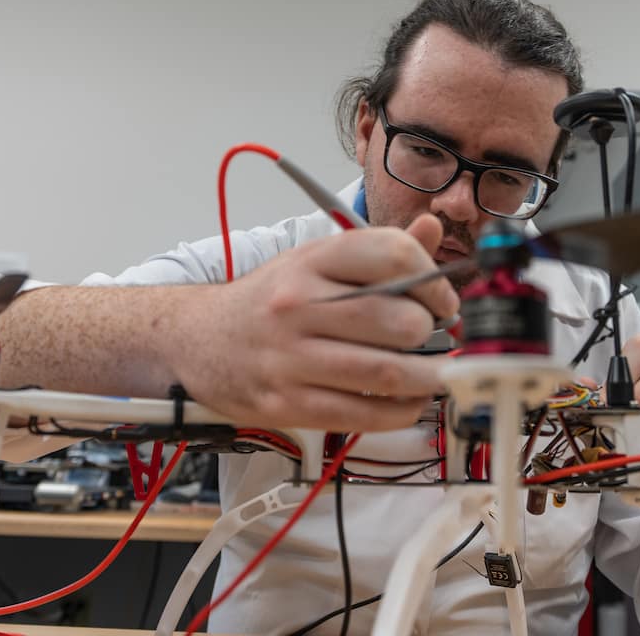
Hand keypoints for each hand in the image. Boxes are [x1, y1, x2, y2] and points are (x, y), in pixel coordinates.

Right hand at [174, 213, 458, 431]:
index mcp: (311, 259)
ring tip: (436, 374)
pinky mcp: (289, 404)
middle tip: (435, 338)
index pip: (392, 255)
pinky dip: (403, 411)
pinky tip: (408, 400)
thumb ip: (377, 249)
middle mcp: (298, 304)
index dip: (434, 280)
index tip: (443, 300)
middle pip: (398, 319)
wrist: (196, 341)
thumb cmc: (270, 301)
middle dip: (432, 332)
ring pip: (387, 373)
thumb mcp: (315, 261)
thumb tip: (432, 225)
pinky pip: (365, 414)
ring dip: (429, 378)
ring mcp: (291, 357)